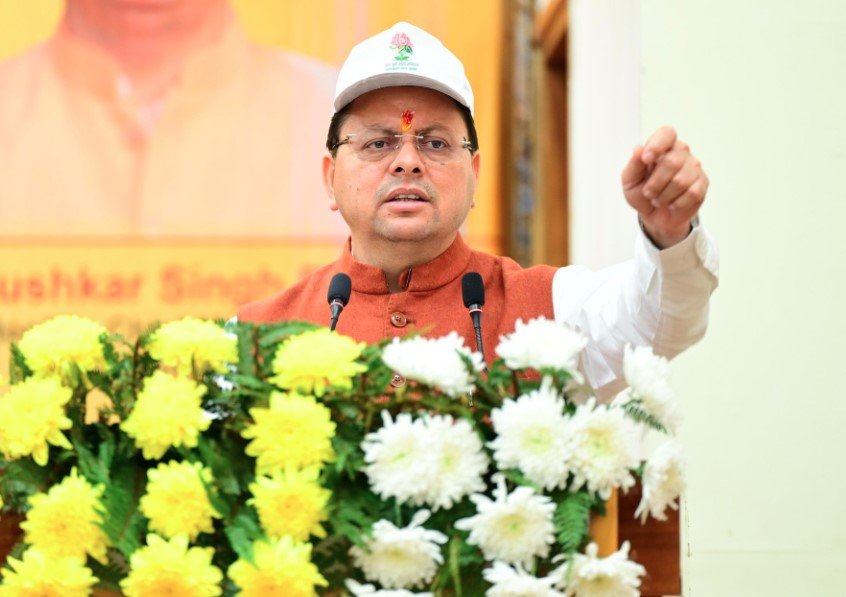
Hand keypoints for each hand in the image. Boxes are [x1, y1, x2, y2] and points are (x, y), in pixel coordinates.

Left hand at [621, 126, 708, 247]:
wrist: (654, 216)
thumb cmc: (642, 194)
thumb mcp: (630, 181)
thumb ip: (634, 164)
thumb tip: (639, 149)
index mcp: (662, 147)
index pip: (667, 133)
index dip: (657, 145)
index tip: (646, 159)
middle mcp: (681, 153)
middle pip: (672, 162)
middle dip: (655, 183)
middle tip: (648, 193)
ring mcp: (694, 167)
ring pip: (681, 181)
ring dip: (664, 196)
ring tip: (659, 199)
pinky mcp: (702, 184)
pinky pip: (692, 193)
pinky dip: (676, 204)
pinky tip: (672, 204)